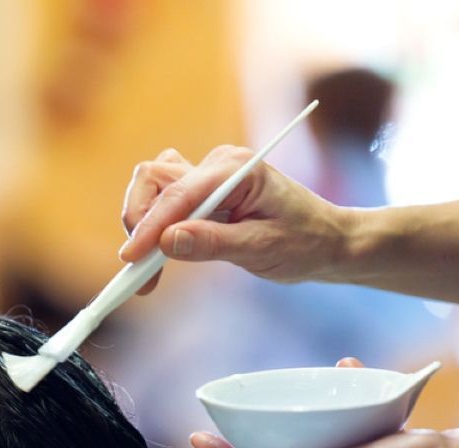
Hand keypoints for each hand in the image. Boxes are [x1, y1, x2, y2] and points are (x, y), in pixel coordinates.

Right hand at [119, 145, 352, 294]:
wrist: (327, 241)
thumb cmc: (304, 241)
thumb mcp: (261, 248)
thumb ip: (212, 243)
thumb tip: (167, 240)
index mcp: (236, 169)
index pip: (178, 193)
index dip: (149, 226)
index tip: (131, 258)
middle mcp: (217, 165)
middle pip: (154, 179)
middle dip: (140, 222)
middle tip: (140, 269)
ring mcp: (206, 176)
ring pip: (152, 187)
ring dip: (143, 223)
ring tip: (149, 268)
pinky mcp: (201, 193)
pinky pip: (163, 202)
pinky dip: (153, 228)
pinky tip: (159, 258)